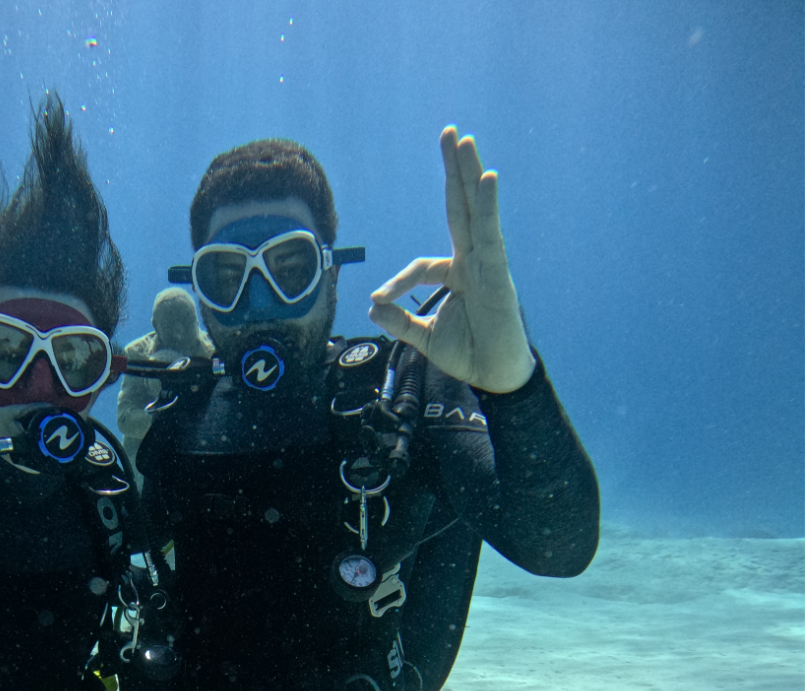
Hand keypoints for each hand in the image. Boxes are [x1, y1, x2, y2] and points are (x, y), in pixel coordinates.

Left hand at [368, 127, 535, 393]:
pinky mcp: (498, 272)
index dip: (397, 282)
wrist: (496, 376)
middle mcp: (475, 261)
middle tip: (450, 134)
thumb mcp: (424, 338)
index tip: (378, 301)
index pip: (422, 266)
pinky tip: (487, 178)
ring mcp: (488, 263)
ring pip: (478, 212)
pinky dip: (489, 206)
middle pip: (463, 208)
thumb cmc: (470, 353)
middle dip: (455, 172)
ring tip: (464, 140)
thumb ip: (399, 321)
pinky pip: (491, 234)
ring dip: (470, 174)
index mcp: (458, 274)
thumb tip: (371, 306)